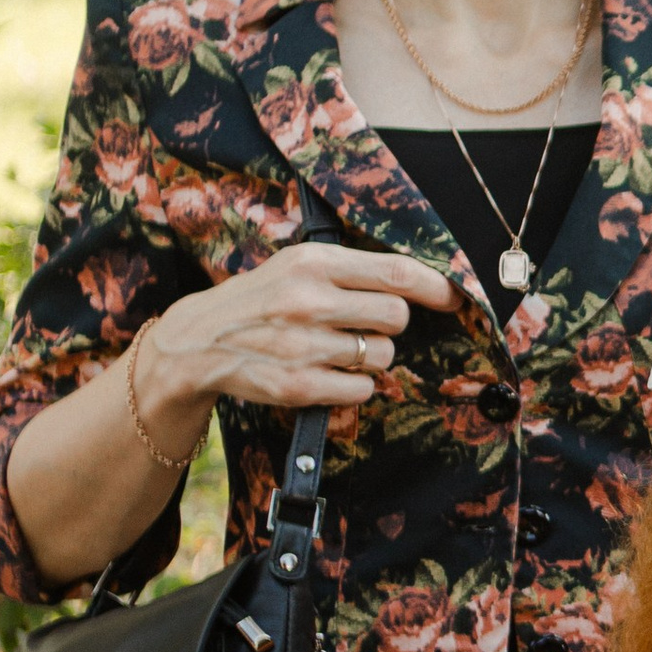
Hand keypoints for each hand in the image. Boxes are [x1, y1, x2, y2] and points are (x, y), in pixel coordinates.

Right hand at [135, 241, 456, 431]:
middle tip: (366, 325)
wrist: (197, 342)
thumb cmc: (261, 300)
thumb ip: (352, 270)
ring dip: (372, 356)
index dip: (435, 287)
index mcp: (312, 262)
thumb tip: (422, 280)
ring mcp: (303, 345)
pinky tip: (329, 372)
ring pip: (383, 355)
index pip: (396, 272)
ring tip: (338, 348)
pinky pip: (363, 389)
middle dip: (392, 325)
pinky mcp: (299, 385)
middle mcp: (308, 301)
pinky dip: (356, 385)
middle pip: (397, 316)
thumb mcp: (297, 266)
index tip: (453, 296)